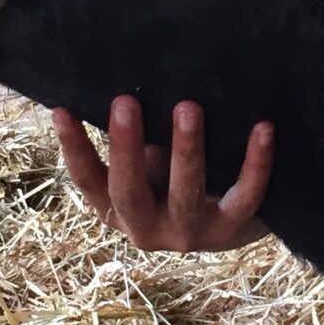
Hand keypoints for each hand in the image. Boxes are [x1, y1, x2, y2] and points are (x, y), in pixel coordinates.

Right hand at [53, 97, 273, 251]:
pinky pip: (245, 196)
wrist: (231, 225)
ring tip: (188, 108)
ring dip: (187, 150)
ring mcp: (190, 233)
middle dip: (125, 148)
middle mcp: (148, 230)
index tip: (61, 110)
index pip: (88, 180)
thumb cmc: (176, 183)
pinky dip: (256, 163)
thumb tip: (120, 91)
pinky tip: (262, 128)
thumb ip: (135, 142)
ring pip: (185, 194)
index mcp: (118, 212)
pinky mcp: (231, 230)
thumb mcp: (148, 168)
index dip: (74, 148)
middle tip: (124, 102)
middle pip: (129, 192)